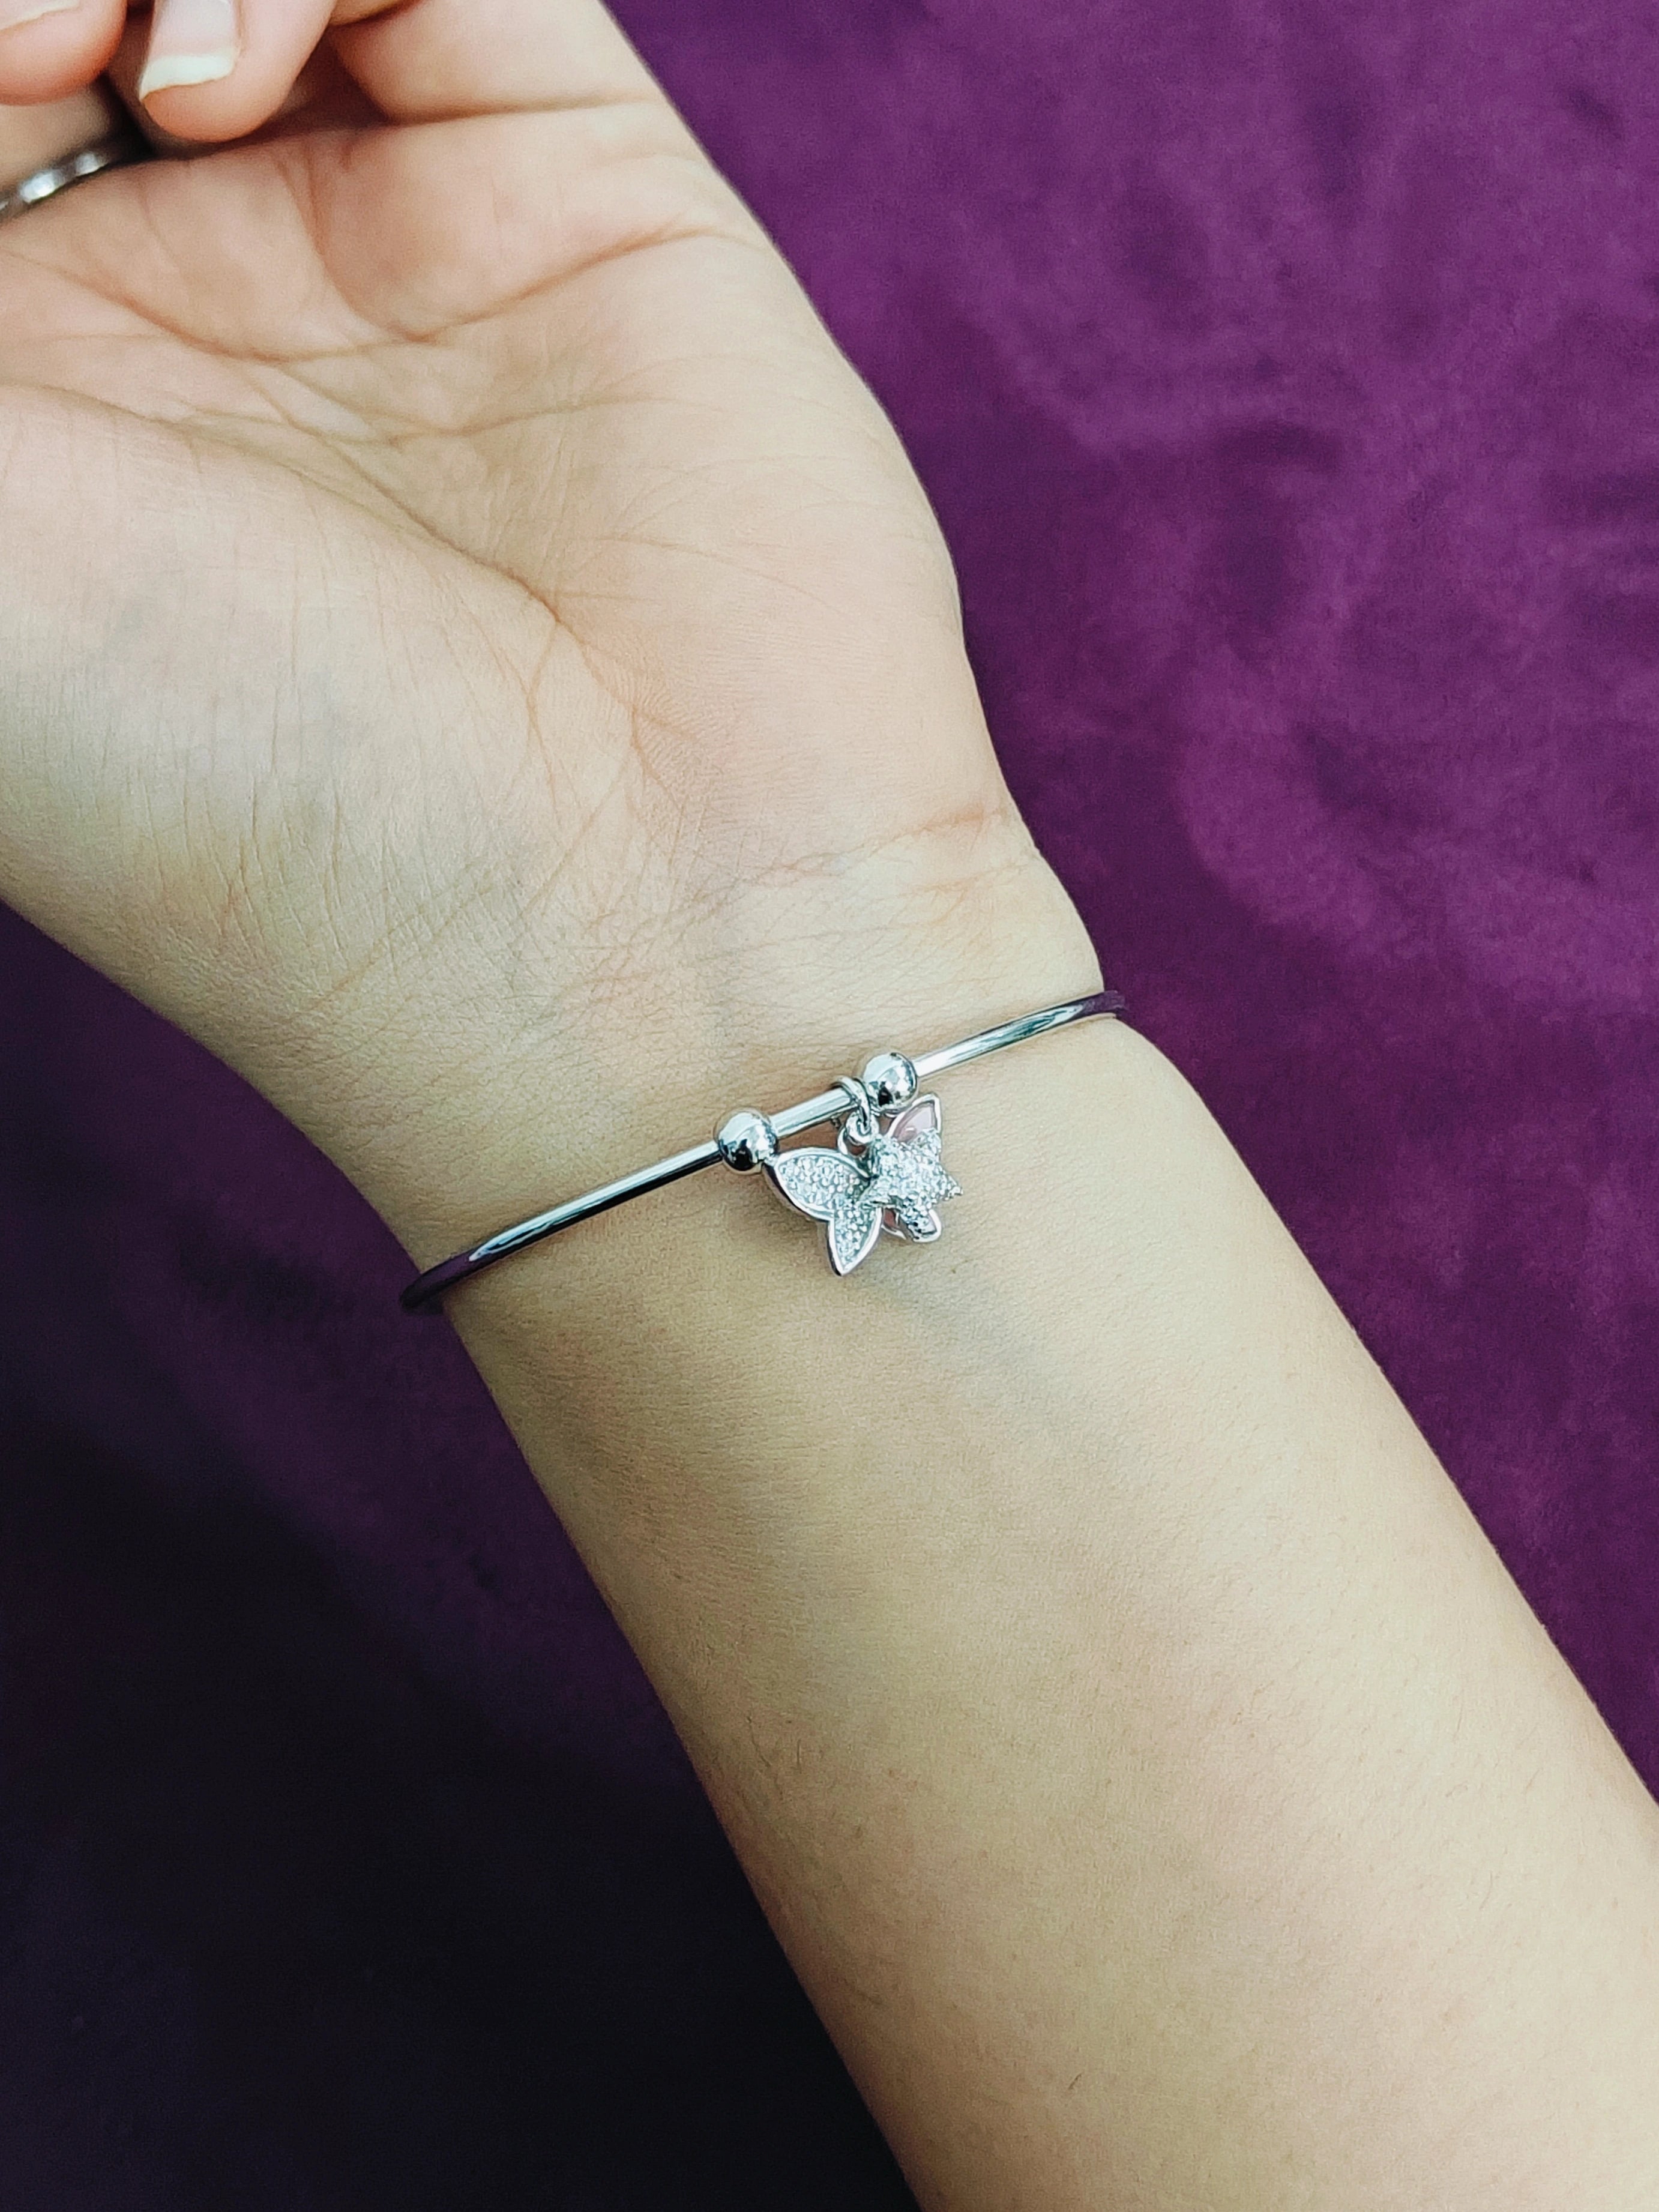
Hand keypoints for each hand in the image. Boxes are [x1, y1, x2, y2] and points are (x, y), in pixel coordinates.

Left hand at [0, 0, 1094, 1250]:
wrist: (619, 928)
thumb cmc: (232, 798)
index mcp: (25, 424)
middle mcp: (187, 323)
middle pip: (64, 24)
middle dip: (13, 2)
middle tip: (20, 68)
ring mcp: (385, 251)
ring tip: (117, 64)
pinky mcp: (573, 189)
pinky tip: (233, 70)